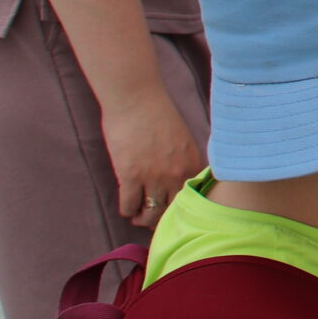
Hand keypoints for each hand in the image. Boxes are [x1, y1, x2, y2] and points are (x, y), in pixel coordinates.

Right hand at [99, 89, 204, 227]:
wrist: (136, 100)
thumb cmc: (157, 115)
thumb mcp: (182, 140)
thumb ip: (183, 161)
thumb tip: (179, 181)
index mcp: (191, 164)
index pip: (190, 200)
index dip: (179, 209)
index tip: (170, 212)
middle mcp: (176, 174)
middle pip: (170, 211)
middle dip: (160, 218)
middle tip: (150, 218)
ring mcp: (153, 177)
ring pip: (150, 213)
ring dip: (142, 218)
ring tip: (137, 216)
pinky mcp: (130, 176)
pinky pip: (129, 205)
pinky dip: (127, 210)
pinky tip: (126, 206)